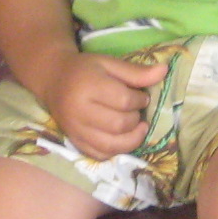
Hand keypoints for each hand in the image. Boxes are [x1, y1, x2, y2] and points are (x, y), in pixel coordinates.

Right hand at [42, 52, 168, 160]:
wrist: (53, 79)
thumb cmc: (84, 69)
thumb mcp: (109, 64)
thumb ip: (136, 72)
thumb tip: (164, 71)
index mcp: (88, 86)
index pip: (124, 101)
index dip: (140, 100)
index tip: (141, 95)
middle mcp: (79, 111)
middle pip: (119, 124)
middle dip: (136, 119)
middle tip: (136, 110)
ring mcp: (75, 130)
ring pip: (111, 145)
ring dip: (131, 138)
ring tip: (137, 127)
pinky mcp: (75, 141)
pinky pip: (100, 155)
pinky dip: (116, 150)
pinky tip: (122, 138)